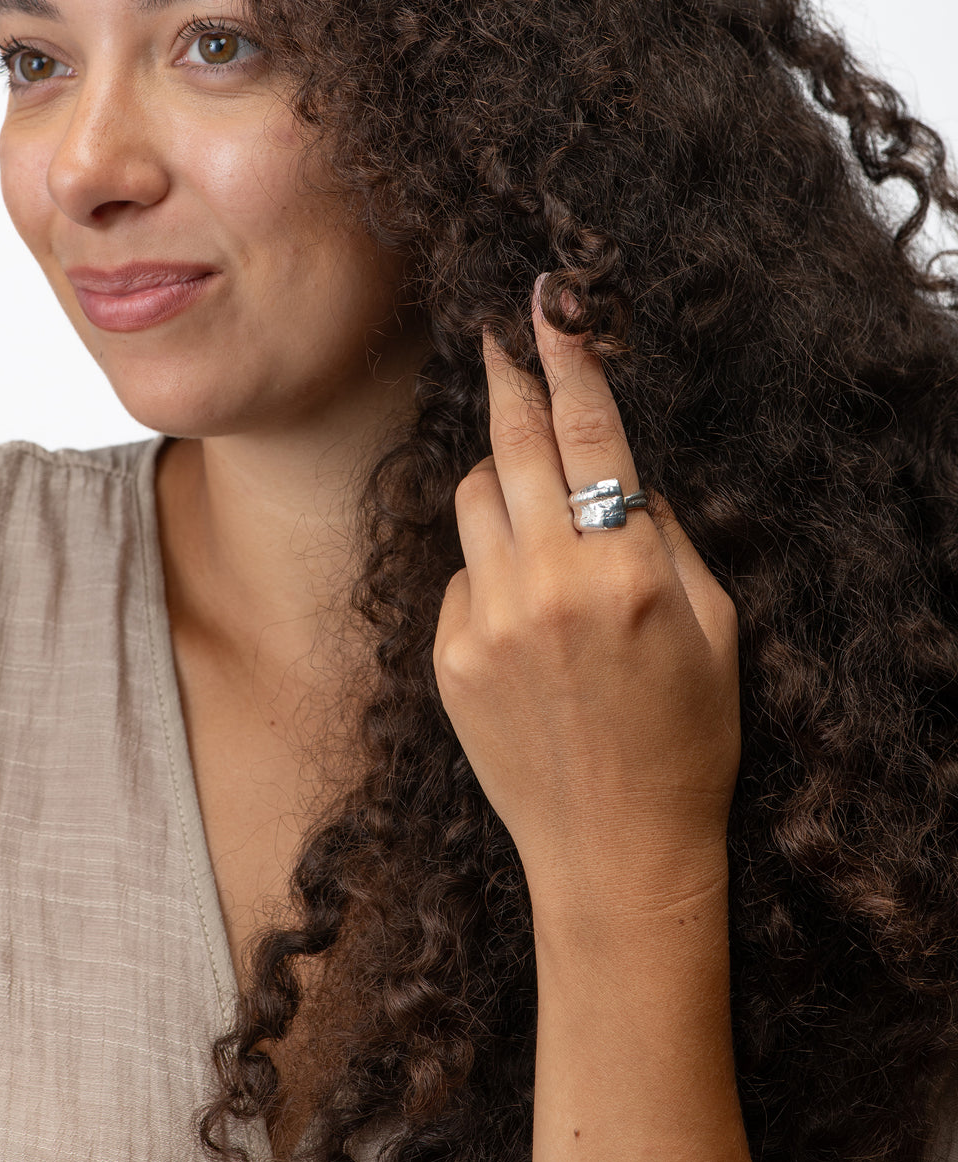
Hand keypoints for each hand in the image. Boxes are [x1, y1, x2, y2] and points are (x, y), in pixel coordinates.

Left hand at [433, 278, 740, 930]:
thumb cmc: (685, 743)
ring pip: (470, 500)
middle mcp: (547, 587)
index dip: (570, 360)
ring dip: (497, 477)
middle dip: (508, 381)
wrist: (615, 853)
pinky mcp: (446, 659)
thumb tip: (624, 474)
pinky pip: (458, 573)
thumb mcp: (715, 631)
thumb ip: (668, 538)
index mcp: (627, 573)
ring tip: (529, 496)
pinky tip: (523, 606)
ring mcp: (486, 623)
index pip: (591, 436)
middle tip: (501, 339)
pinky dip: (487, 565)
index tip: (550, 307)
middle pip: (513, 448)